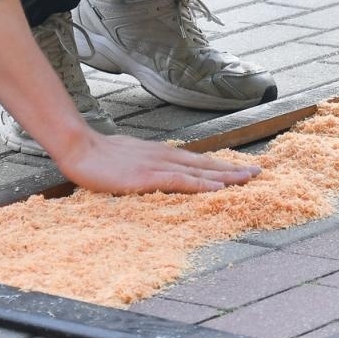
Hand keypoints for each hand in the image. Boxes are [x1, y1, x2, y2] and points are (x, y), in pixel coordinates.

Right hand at [54, 131, 259, 194]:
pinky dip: (202, 185)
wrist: (80, 148)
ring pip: (200, 172)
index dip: (220, 165)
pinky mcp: (149, 178)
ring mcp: (158, 166)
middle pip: (205, 164)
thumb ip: (145, 164)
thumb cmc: (98, 155)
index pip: (197, 160)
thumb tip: (154, 172)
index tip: (241, 168)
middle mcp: (165, 156)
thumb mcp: (128, 157)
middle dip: (232, 169)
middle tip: (258, 173)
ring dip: (225, 176)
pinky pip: (182, 182)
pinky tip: (218, 189)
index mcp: (160, 154)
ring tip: (248, 179)